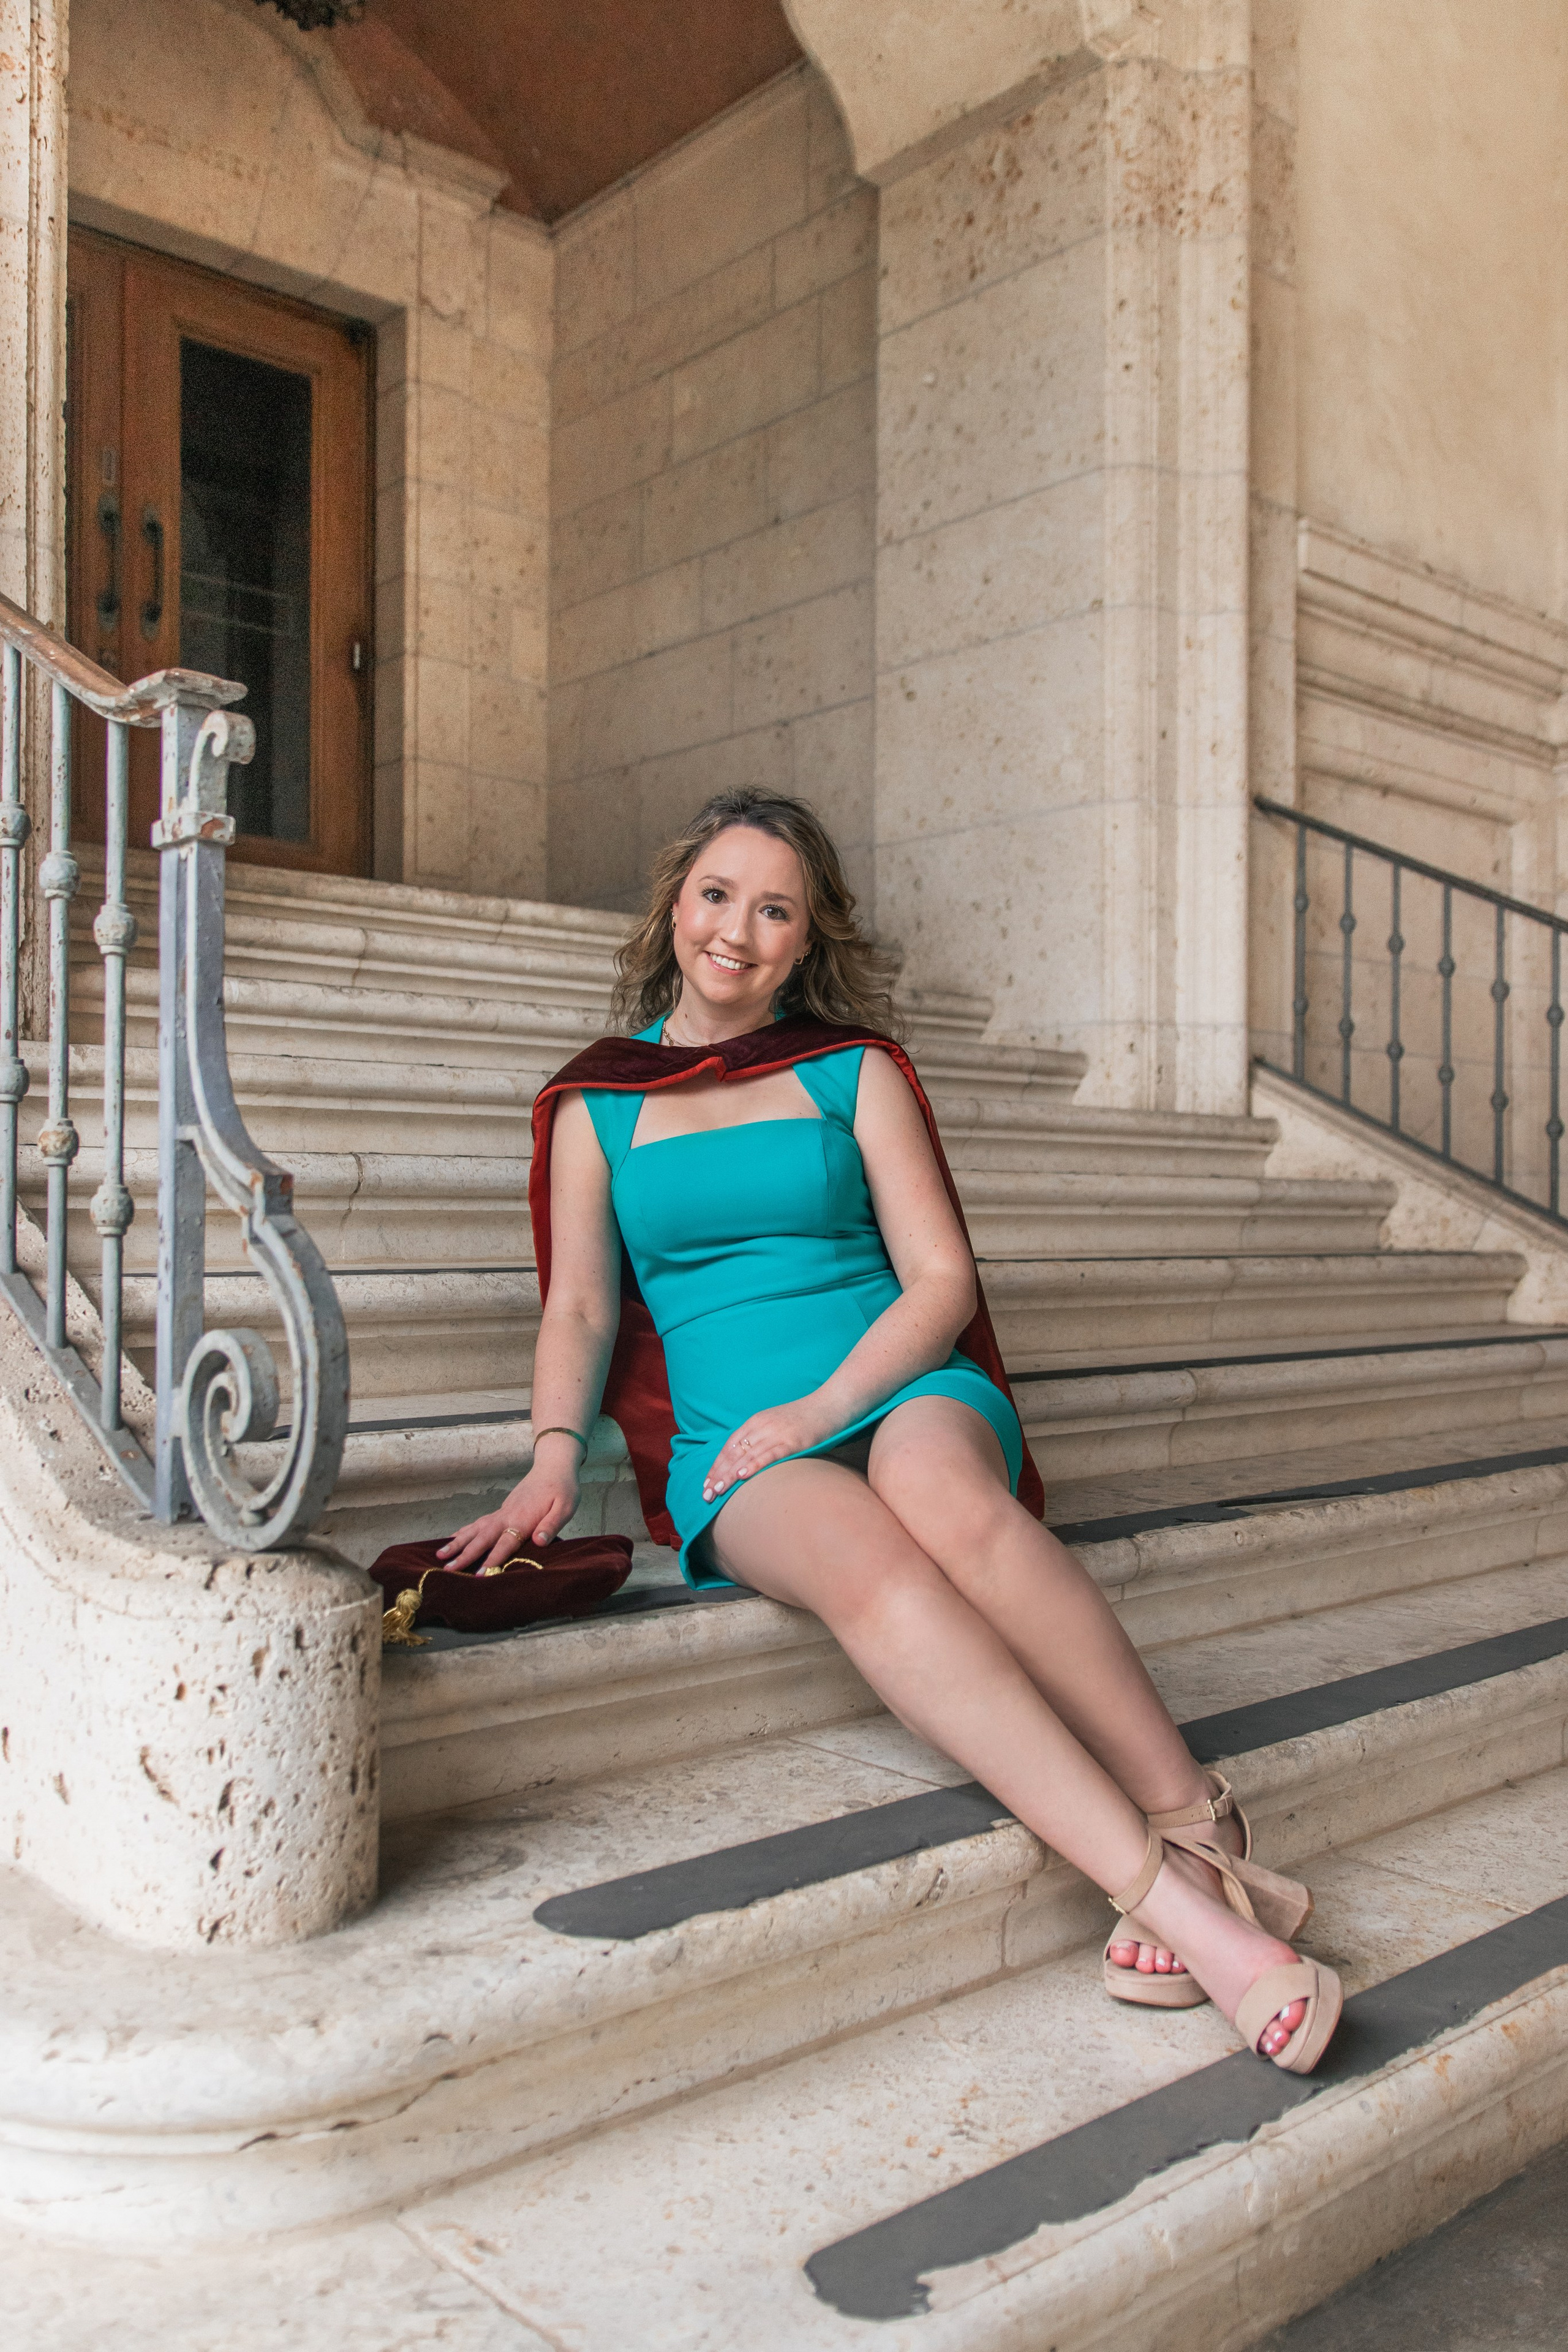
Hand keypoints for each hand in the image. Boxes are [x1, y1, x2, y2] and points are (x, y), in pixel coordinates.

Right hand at [438, 1458, 578, 1573]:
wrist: (553, 1466)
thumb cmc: (563, 1489)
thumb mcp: (565, 1507)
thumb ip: (552, 1525)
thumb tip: (539, 1542)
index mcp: (523, 1519)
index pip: (505, 1543)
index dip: (492, 1559)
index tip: (479, 1575)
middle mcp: (507, 1516)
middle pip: (482, 1537)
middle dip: (464, 1554)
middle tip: (447, 1569)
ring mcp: (502, 1512)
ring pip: (475, 1529)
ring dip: (457, 1543)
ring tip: (440, 1555)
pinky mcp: (501, 1510)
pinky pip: (478, 1523)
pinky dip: (464, 1532)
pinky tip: (454, 1539)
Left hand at [703, 1396, 837, 1503]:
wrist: (830, 1404)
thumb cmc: (805, 1419)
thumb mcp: (777, 1424)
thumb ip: (762, 1438)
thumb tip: (747, 1461)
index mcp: (755, 1422)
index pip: (729, 1446)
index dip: (716, 1465)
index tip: (706, 1483)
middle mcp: (761, 1426)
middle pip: (733, 1453)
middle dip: (718, 1474)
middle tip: (705, 1495)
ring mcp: (776, 1433)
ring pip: (746, 1456)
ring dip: (729, 1475)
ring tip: (717, 1491)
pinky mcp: (792, 1441)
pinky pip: (769, 1455)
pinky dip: (753, 1465)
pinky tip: (742, 1476)